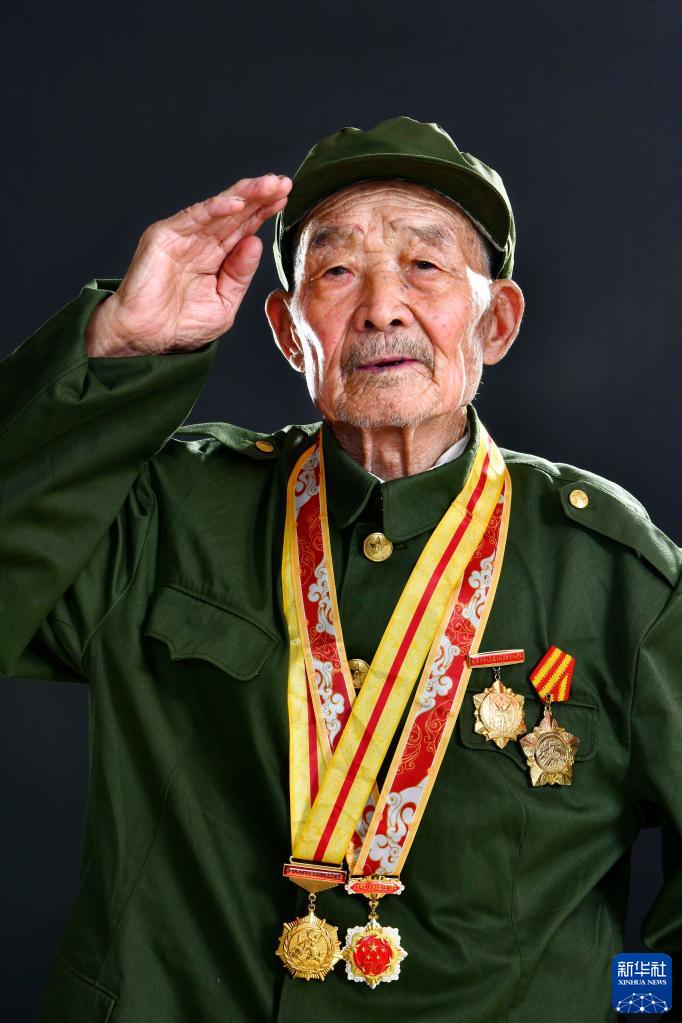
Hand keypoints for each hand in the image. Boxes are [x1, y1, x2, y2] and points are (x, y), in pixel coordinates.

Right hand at [85, 174, 291, 355]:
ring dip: (245, 196)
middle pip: (235, 213)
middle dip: (260, 196)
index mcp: (215, 257)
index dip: (264, 212)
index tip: (286, 199)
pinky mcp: (164, 236)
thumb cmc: (180, 326)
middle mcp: (199, 241)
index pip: (243, 228)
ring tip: (269, 186)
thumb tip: (256, 243)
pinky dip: (215, 209)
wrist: (144, 339)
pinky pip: (193, 218)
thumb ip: (239, 275)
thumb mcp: (223, 303)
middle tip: (284, 183)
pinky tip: (238, 203)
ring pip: (218, 210)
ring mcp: (182, 236)